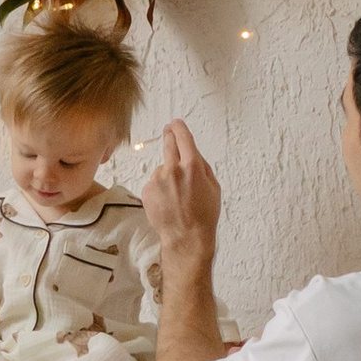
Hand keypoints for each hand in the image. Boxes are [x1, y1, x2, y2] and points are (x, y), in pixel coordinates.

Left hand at [142, 120, 220, 272]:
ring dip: (167, 175)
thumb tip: (192, 152)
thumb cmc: (204, 214)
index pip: (183, 137)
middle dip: (169, 138)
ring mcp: (158, 179)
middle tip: (169, 134)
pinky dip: (159, 188)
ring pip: (162, 169)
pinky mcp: (147, 189)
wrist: (186, 237)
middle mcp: (173, 169)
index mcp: (193, 167)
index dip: (178, 127)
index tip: (175, 123)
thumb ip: (201, 166)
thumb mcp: (213, 187)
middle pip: (168, 144)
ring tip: (176, 195)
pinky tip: (167, 202)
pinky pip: (154, 182)